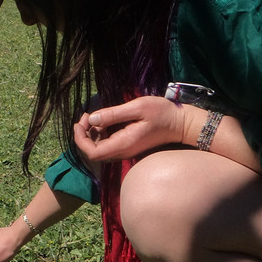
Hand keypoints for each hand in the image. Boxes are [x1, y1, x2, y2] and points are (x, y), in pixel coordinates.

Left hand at [73, 95, 193, 163]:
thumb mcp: (137, 108)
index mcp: (123, 144)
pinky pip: (107, 143)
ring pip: (99, 148)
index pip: (92, 153)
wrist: (180, 123)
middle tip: (86, 115)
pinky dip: (100, 133)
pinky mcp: (127, 145)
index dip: (80, 139)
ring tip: (93, 115)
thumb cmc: (162, 113)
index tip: (81, 121)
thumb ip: (113, 114)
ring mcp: (125, 150)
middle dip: (84, 134)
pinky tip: (104, 120)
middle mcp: (122, 151)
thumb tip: (92, 118)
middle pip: (93, 152)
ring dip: (91, 133)